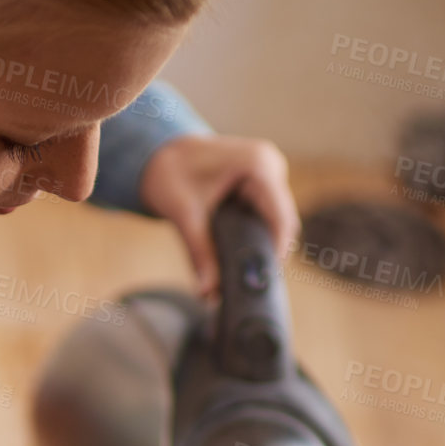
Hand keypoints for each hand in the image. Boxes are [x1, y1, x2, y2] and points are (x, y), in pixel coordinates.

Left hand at [138, 133, 299, 296]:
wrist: (161, 152)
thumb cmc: (170, 172)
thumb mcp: (184, 214)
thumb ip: (199, 253)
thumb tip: (208, 292)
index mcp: (257, 165)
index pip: (280, 215)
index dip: (277, 250)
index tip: (265, 278)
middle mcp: (270, 165)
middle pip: (283, 220)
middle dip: (269, 253)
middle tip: (252, 285)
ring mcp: (269, 173)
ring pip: (278, 220)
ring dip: (265, 247)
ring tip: (247, 276)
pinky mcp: (262, 184)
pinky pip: (269, 215)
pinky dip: (259, 236)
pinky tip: (246, 258)